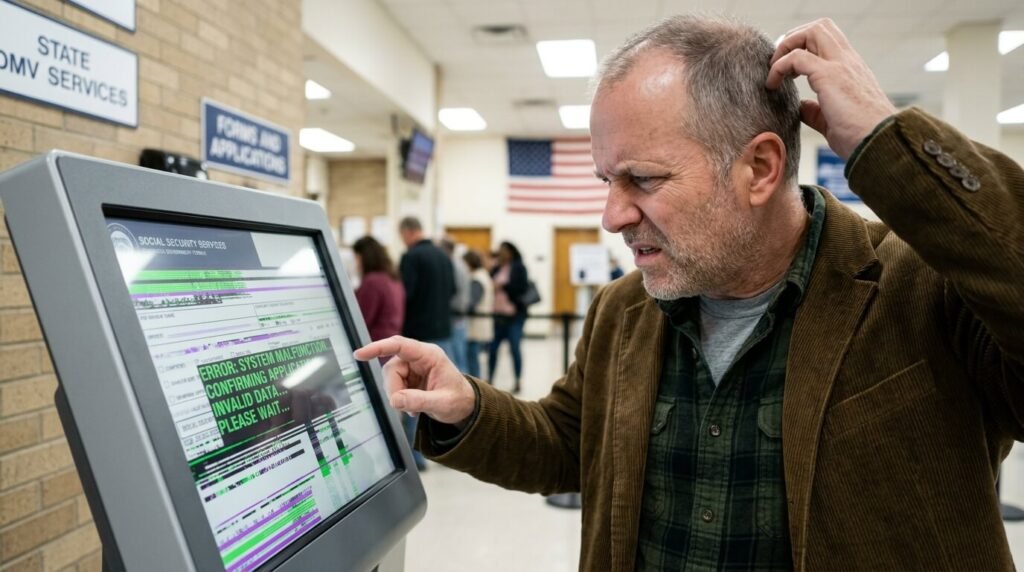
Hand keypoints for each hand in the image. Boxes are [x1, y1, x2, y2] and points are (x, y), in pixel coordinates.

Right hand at [354, 336, 475, 425]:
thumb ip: (419, 401)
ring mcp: (413, 367)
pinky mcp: (409, 377)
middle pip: (391, 367)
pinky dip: (400, 399)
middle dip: (394, 388)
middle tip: (405, 406)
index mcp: (429, 355)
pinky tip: (413, 407)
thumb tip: (394, 400)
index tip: (360, 354)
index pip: (399, 345)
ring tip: (414, 408)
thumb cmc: (458, 400)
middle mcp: (419, 358)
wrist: (465, 406)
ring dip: (397, 395)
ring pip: (390, 378)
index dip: (378, 348)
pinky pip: (394, 386)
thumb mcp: (442, 403)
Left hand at [766, 18, 896, 159]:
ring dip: (786, 47)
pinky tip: (772, 85)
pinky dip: (779, 67)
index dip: (803, 46)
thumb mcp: (833, 119)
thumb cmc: (861, 136)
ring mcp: (840, 65)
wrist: (878, 143)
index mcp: (850, 69)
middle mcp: (847, 61)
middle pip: (820, 27)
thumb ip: (815, 110)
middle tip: (778, 63)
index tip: (788, 70)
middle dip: (793, 39)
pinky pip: (796, 57)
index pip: (828, 40)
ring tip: (774, 72)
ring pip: (812, 32)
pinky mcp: (829, 76)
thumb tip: (801, 107)